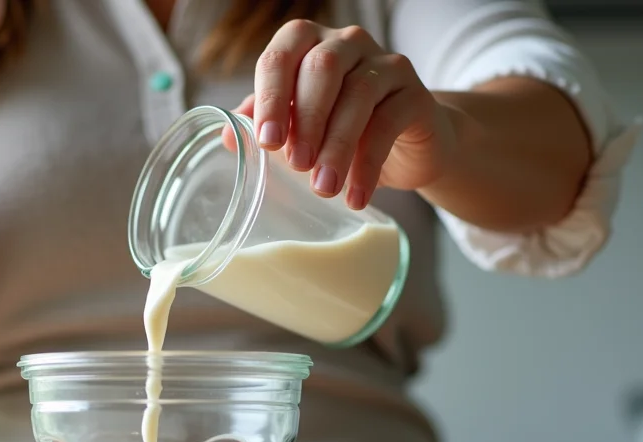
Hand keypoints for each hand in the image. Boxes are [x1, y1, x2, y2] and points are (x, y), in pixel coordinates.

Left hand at [237, 21, 457, 209]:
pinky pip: (388, 123)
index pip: (282, 55)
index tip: (267, 143)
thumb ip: (266, 124)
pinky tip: (356, 196)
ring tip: (324, 188)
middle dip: (305, 119)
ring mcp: (386, 64)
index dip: (271, 97)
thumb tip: (227, 135)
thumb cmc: (343, 133)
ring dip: (337, 146)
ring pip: (358, 95)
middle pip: (321, 68)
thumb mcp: (299, 130)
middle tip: (296, 165)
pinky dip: (368, 164)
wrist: (407, 148)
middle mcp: (347, 43)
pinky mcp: (415, 93)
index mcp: (309, 45)